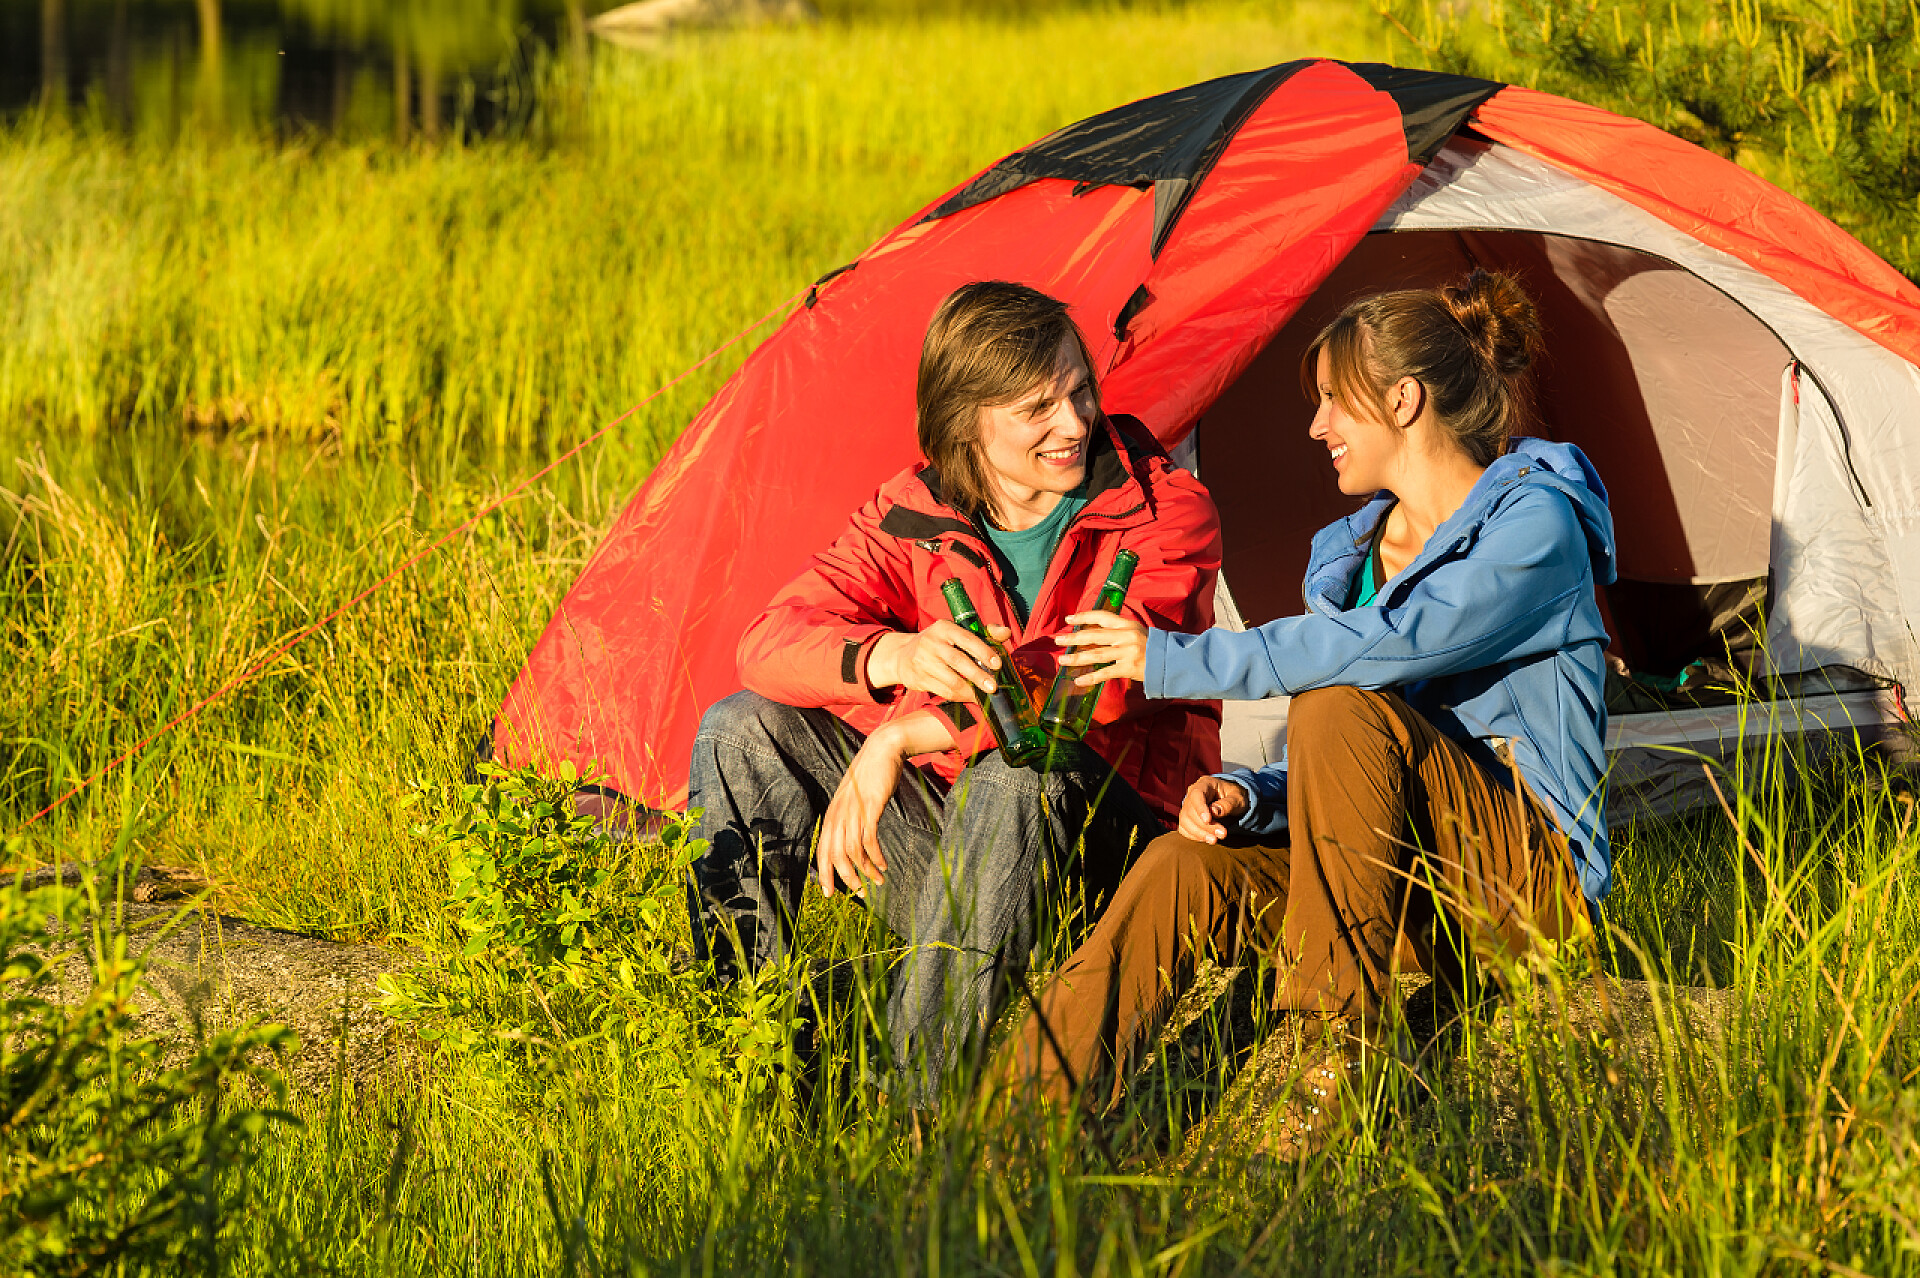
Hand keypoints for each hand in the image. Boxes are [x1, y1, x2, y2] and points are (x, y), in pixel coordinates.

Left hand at [818, 726, 908, 897]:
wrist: (882, 750)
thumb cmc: (870, 777)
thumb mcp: (854, 800)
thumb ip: (849, 818)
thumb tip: (851, 842)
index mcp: (832, 815)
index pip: (822, 851)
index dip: (824, 874)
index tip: (829, 893)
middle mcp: (838, 815)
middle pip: (834, 855)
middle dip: (846, 878)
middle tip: (859, 893)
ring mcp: (853, 811)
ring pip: (852, 851)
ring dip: (865, 870)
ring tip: (877, 881)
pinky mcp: (869, 808)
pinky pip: (869, 840)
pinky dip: (876, 857)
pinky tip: (883, 865)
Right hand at [867, 621, 1014, 701]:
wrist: (903, 655)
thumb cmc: (940, 643)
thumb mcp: (957, 632)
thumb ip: (984, 633)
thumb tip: (1006, 633)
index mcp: (944, 628)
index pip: (967, 639)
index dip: (984, 651)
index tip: (998, 664)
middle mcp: (931, 643)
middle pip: (959, 661)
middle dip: (979, 676)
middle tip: (994, 687)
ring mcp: (923, 662)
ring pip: (951, 681)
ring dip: (970, 691)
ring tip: (982, 695)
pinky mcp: (918, 679)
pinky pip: (943, 692)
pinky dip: (959, 697)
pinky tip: (969, 697)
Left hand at [1056, 609, 1147, 685]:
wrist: (1171, 661)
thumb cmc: (1152, 647)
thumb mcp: (1137, 632)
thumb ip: (1118, 632)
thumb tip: (1093, 636)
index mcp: (1127, 624)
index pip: (1101, 617)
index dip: (1084, 617)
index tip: (1069, 619)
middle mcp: (1126, 636)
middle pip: (1094, 635)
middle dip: (1073, 638)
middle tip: (1058, 641)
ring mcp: (1127, 652)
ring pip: (1096, 654)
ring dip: (1077, 658)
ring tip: (1063, 661)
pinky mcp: (1128, 668)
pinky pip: (1105, 673)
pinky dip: (1090, 677)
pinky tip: (1079, 680)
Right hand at [1178, 776, 1248, 844]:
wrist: (1232, 800)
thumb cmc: (1235, 797)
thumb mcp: (1237, 798)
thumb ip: (1228, 804)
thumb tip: (1214, 812)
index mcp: (1205, 784)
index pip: (1196, 795)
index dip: (1200, 808)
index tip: (1208, 820)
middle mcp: (1192, 794)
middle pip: (1190, 810)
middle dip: (1205, 825)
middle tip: (1222, 834)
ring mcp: (1188, 806)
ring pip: (1185, 821)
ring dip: (1199, 833)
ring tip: (1214, 840)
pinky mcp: (1187, 818)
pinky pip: (1184, 828)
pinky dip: (1194, 836)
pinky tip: (1207, 839)